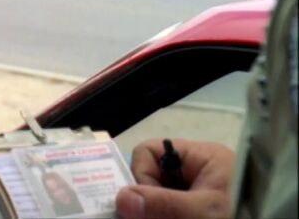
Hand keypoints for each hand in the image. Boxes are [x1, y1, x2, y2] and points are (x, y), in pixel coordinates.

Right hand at [115, 138, 234, 218]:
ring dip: (152, 214)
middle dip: (145, 201)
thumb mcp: (204, 212)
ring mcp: (195, 198)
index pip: (151, 153)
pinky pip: (168, 213)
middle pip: (150, 180)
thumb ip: (163, 204)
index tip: (143, 202)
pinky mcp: (197, 213)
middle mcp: (196, 175)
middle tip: (142, 218)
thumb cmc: (244, 215)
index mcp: (201, 159)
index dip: (141, 175)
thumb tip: (120, 198)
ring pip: (157, 202)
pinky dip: (162, 218)